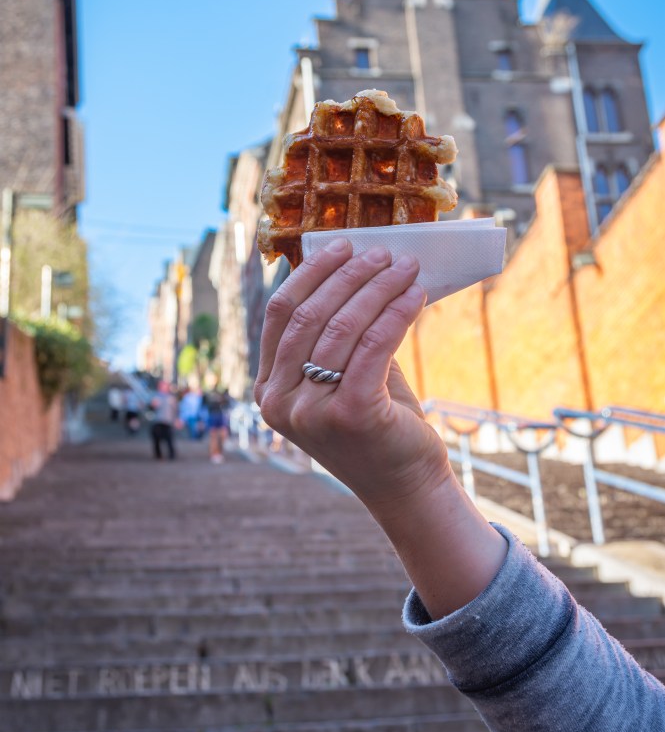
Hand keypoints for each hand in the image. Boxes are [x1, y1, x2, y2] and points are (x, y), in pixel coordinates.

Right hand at [254, 239, 450, 517]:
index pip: (281, 314)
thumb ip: (337, 332)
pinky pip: (375, 346)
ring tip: (405, 268)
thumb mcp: (343, 375)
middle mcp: (280, 403)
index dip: (312, 273)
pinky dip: (397, 312)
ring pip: (343, 327)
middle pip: (310, 316)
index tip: (343, 245)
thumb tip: (357, 266)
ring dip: (378, 288)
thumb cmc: (377, 423)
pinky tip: (416, 294)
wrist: (405, 486)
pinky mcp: (351, 415)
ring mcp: (311, 412)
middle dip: (349, 275)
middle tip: (382, 253)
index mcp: (269, 390)